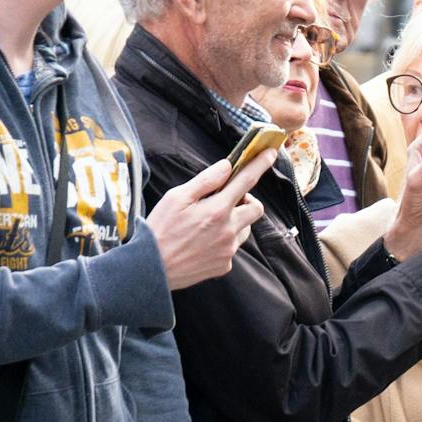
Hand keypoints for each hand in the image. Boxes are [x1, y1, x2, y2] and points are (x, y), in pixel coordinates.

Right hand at [146, 153, 270, 290]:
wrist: (149, 268)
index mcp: (216, 210)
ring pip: (245, 229)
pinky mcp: (224, 265)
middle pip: (256, 208)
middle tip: (226, 200)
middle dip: (247, 201)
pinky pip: (232, 247)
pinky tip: (203, 242)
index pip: (246, 181)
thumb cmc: (160, 229)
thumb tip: (226, 166)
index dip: (260, 165)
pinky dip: (224, 241)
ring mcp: (228, 250)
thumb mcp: (176, 198)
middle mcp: (228, 230)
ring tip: (208, 223)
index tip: (271, 153)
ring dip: (235, 221)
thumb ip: (205, 181)